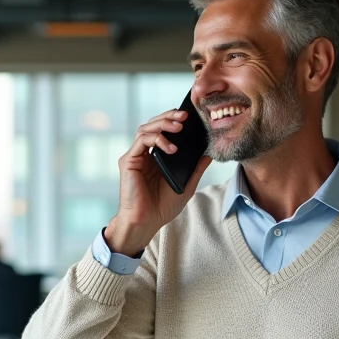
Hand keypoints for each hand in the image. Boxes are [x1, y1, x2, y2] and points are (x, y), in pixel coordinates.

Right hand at [105, 110, 211, 255]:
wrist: (147, 222)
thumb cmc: (162, 207)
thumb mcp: (187, 184)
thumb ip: (196, 168)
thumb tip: (210, 153)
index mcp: (155, 157)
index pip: (162, 130)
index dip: (174, 120)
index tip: (190, 117)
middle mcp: (143, 154)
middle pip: (153, 124)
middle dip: (169, 116)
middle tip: (185, 115)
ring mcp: (135, 156)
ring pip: (146, 128)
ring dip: (163, 124)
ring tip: (179, 127)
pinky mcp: (129, 161)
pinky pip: (142, 141)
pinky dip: (157, 139)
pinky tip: (171, 148)